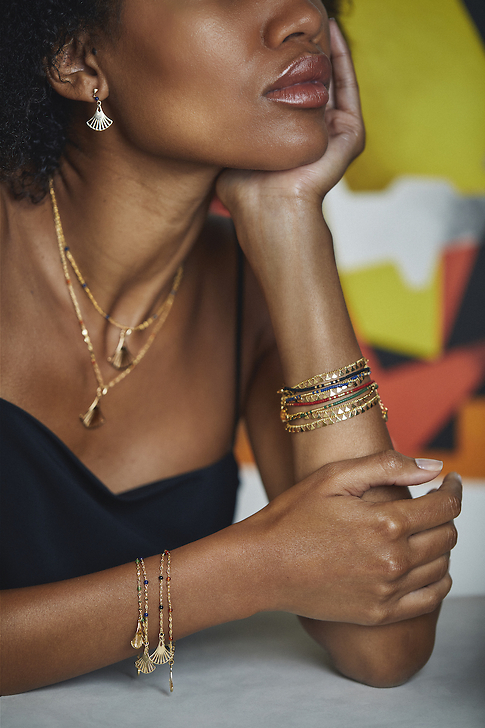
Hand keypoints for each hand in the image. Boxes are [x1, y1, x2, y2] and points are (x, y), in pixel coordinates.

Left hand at [216, 19, 363, 213]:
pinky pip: (348, 87)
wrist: (268, 209)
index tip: (268, 37)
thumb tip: (205, 99)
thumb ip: (231, 125)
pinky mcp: (350, 135)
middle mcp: (314, 132)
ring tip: (314, 16)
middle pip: (312, 81)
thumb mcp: (233, 147)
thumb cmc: (244, 188)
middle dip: (304, 50)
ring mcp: (334, 133)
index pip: (290, 90)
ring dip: (324, 47)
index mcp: (290, 136)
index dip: (282, 63)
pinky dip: (342, 58)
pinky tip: (330, 31)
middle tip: (293, 19)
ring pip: (331, 79)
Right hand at [252, 451, 460, 625]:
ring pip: (443, 566)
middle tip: (432, 503)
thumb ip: (387, 465)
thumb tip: (434, 467)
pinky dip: (439, 580)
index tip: (449, 481)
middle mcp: (394, 559)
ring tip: (424, 531)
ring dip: (441, 545)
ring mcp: (388, 589)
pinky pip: (430, 598)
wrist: (262, 565)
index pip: (444, 506)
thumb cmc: (293, 516)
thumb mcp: (334, 476)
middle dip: (446, 515)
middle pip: (447, 536)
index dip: (453, 489)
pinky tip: (426, 566)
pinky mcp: (380, 612)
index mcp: (386, 522)